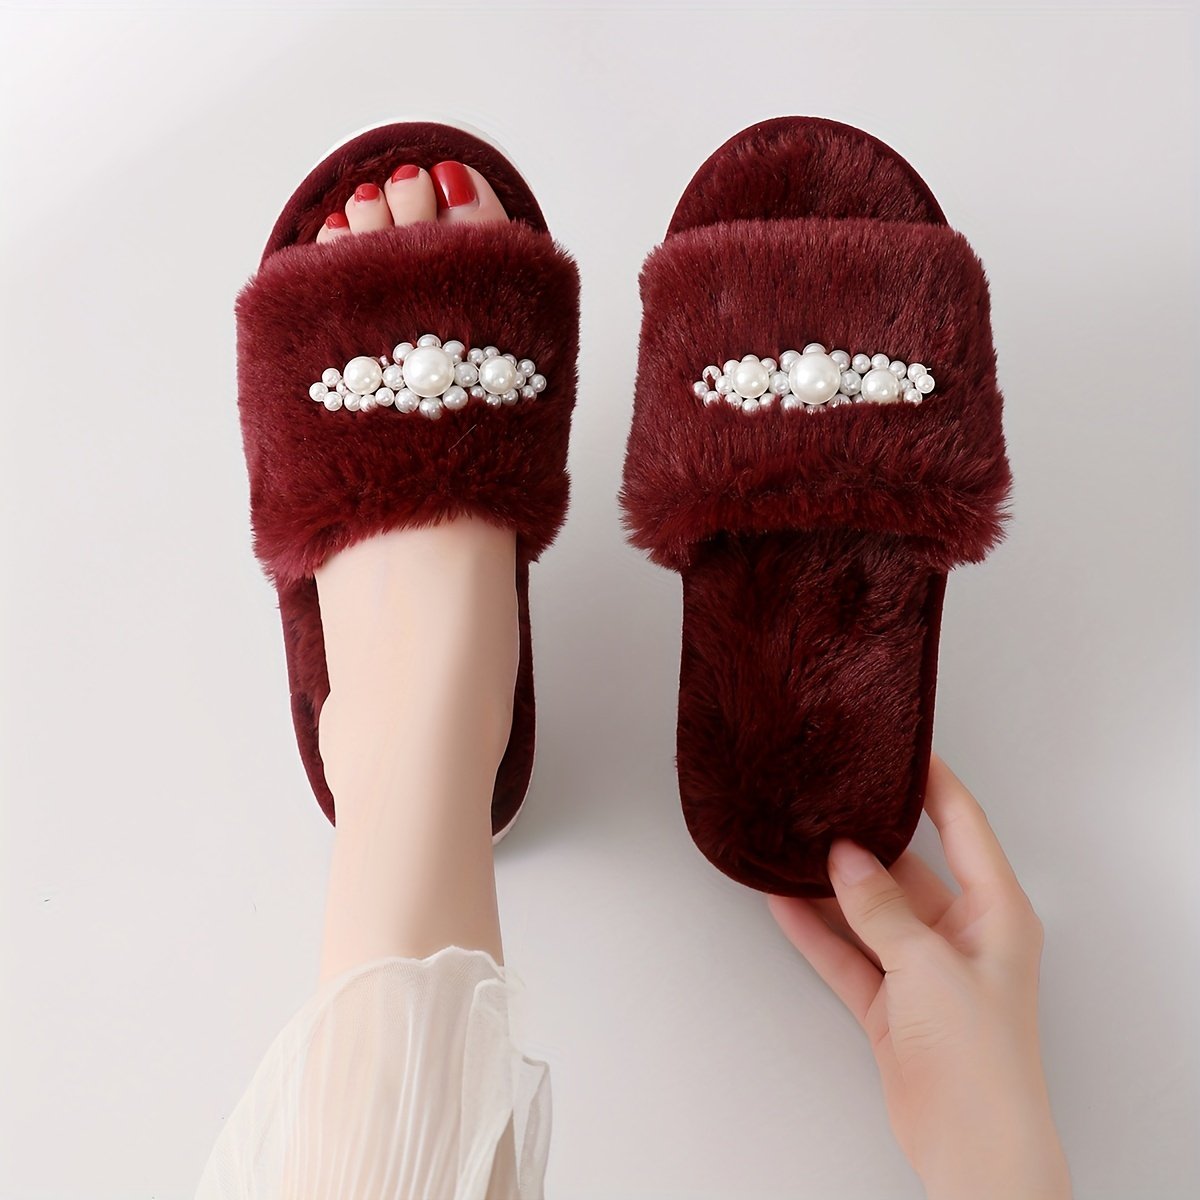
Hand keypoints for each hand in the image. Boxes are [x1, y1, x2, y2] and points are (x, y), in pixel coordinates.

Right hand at [769, 756, 1070, 1199]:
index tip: (898, 749)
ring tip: (791, 844)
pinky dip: (816, 930)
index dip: (932, 783)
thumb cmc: (980, 1057)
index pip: (963, 825)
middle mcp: (960, 933)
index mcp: (995, 911)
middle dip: (864, 838)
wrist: (970, 1147)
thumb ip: (882, 908)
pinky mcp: (891, 1002)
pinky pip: (847, 952)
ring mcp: (922, 968)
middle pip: (906, 867)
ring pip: (869, 909)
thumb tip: (844, 858)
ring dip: (832, 885)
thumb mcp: (930, 966)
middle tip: (823, 799)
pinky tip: (782, 902)